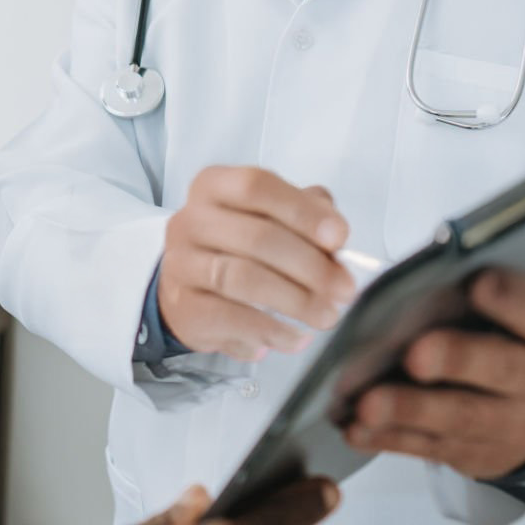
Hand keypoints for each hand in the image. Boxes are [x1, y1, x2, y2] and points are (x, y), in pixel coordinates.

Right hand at [158, 167, 358, 359]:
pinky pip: (231, 319)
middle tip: (344, 288)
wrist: (189, 288)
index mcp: (213, 187)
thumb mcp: (270, 217)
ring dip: (295, 301)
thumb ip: (306, 213)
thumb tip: (335, 234)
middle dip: (310, 266)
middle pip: (256, 237)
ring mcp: (181, 265)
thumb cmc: (237, 248)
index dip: (302, 212)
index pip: (257, 187)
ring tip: (326, 316)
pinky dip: (271, 331)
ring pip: (243, 279)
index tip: (339, 237)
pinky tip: (296, 337)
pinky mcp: (184, 308)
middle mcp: (190, 221)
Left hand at [347, 244, 524, 479]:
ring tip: (365, 402)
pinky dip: (389, 439)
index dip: (512, 299)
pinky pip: (430, 447)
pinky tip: (355, 428)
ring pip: (460, 417)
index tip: (477, 282)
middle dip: (456, 359)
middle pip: (502, 369)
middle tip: (415, 353)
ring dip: (409, 409)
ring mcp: (516, 425)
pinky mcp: (479, 454)